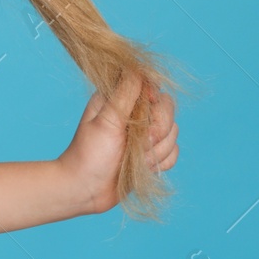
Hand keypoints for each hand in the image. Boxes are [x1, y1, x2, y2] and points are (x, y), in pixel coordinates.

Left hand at [57, 69, 179, 214]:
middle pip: (168, 109)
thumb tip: (138, 69)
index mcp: (119, 99)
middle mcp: (134, 114)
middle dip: (159, 128)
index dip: (155, 99)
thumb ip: (124, 94)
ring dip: (156, 150)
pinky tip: (142, 168)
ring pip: (173, 133)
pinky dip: (160, 162)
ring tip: (134, 158)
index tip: (147, 108)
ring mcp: (144, 135)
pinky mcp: (150, 155)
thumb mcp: (106, 120)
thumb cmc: (89, 153)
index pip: (152, 86)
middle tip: (140, 142)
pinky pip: (173, 153)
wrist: (85, 189)